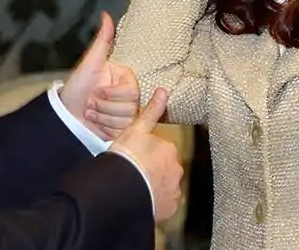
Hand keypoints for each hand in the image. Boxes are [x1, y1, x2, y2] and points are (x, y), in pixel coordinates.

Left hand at [60, 12, 138, 139]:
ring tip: (90, 112)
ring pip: (126, 120)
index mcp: (126, 79)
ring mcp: (128, 114)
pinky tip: (95, 123)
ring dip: (102, 117)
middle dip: (104, 107)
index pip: (132, 91)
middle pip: (130, 107)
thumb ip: (102, 40)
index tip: (97, 91)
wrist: (67, 113)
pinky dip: (105, 128)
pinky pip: (122, 131)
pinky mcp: (123, 129)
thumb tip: (106, 15)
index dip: (112, 94)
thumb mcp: (90, 62)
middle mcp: (131, 96)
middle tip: (90, 103)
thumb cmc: (78, 86)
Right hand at [110, 88, 183, 221]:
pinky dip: (156, 200)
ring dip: (155, 185)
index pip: (160, 149)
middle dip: (153, 169)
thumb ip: (151, 111)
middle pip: (164, 167)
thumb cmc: (127, 157)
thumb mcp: (136, 129)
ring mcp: (174, 189)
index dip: (146, 152)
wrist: (122, 189)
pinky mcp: (170, 207)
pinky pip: (165, 202)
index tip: (134, 157)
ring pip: (165, 184)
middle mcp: (176, 169)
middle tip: (134, 172)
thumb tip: (163, 91)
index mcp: (169, 149)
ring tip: (137, 186)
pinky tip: (143, 197)